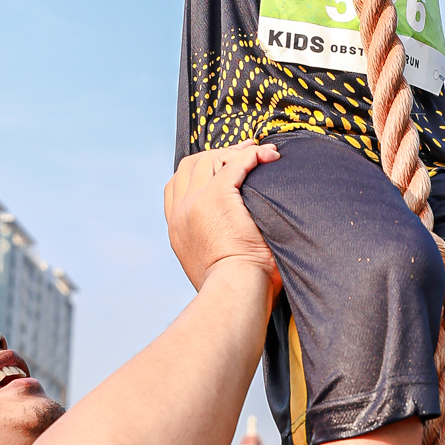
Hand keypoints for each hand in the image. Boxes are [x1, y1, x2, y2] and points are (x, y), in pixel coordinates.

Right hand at [163, 143, 280, 295]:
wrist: (234, 292)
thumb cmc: (234, 288)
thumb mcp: (210, 266)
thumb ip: (212, 246)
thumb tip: (231, 243)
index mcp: (177, 228)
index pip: (176, 184)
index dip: (198, 169)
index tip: (221, 166)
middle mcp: (181, 212)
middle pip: (191, 165)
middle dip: (217, 154)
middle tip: (245, 152)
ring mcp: (196, 202)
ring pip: (210, 159)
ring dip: (235, 153)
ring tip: (262, 154)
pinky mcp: (217, 196)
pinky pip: (235, 164)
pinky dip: (252, 156)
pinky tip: (268, 157)